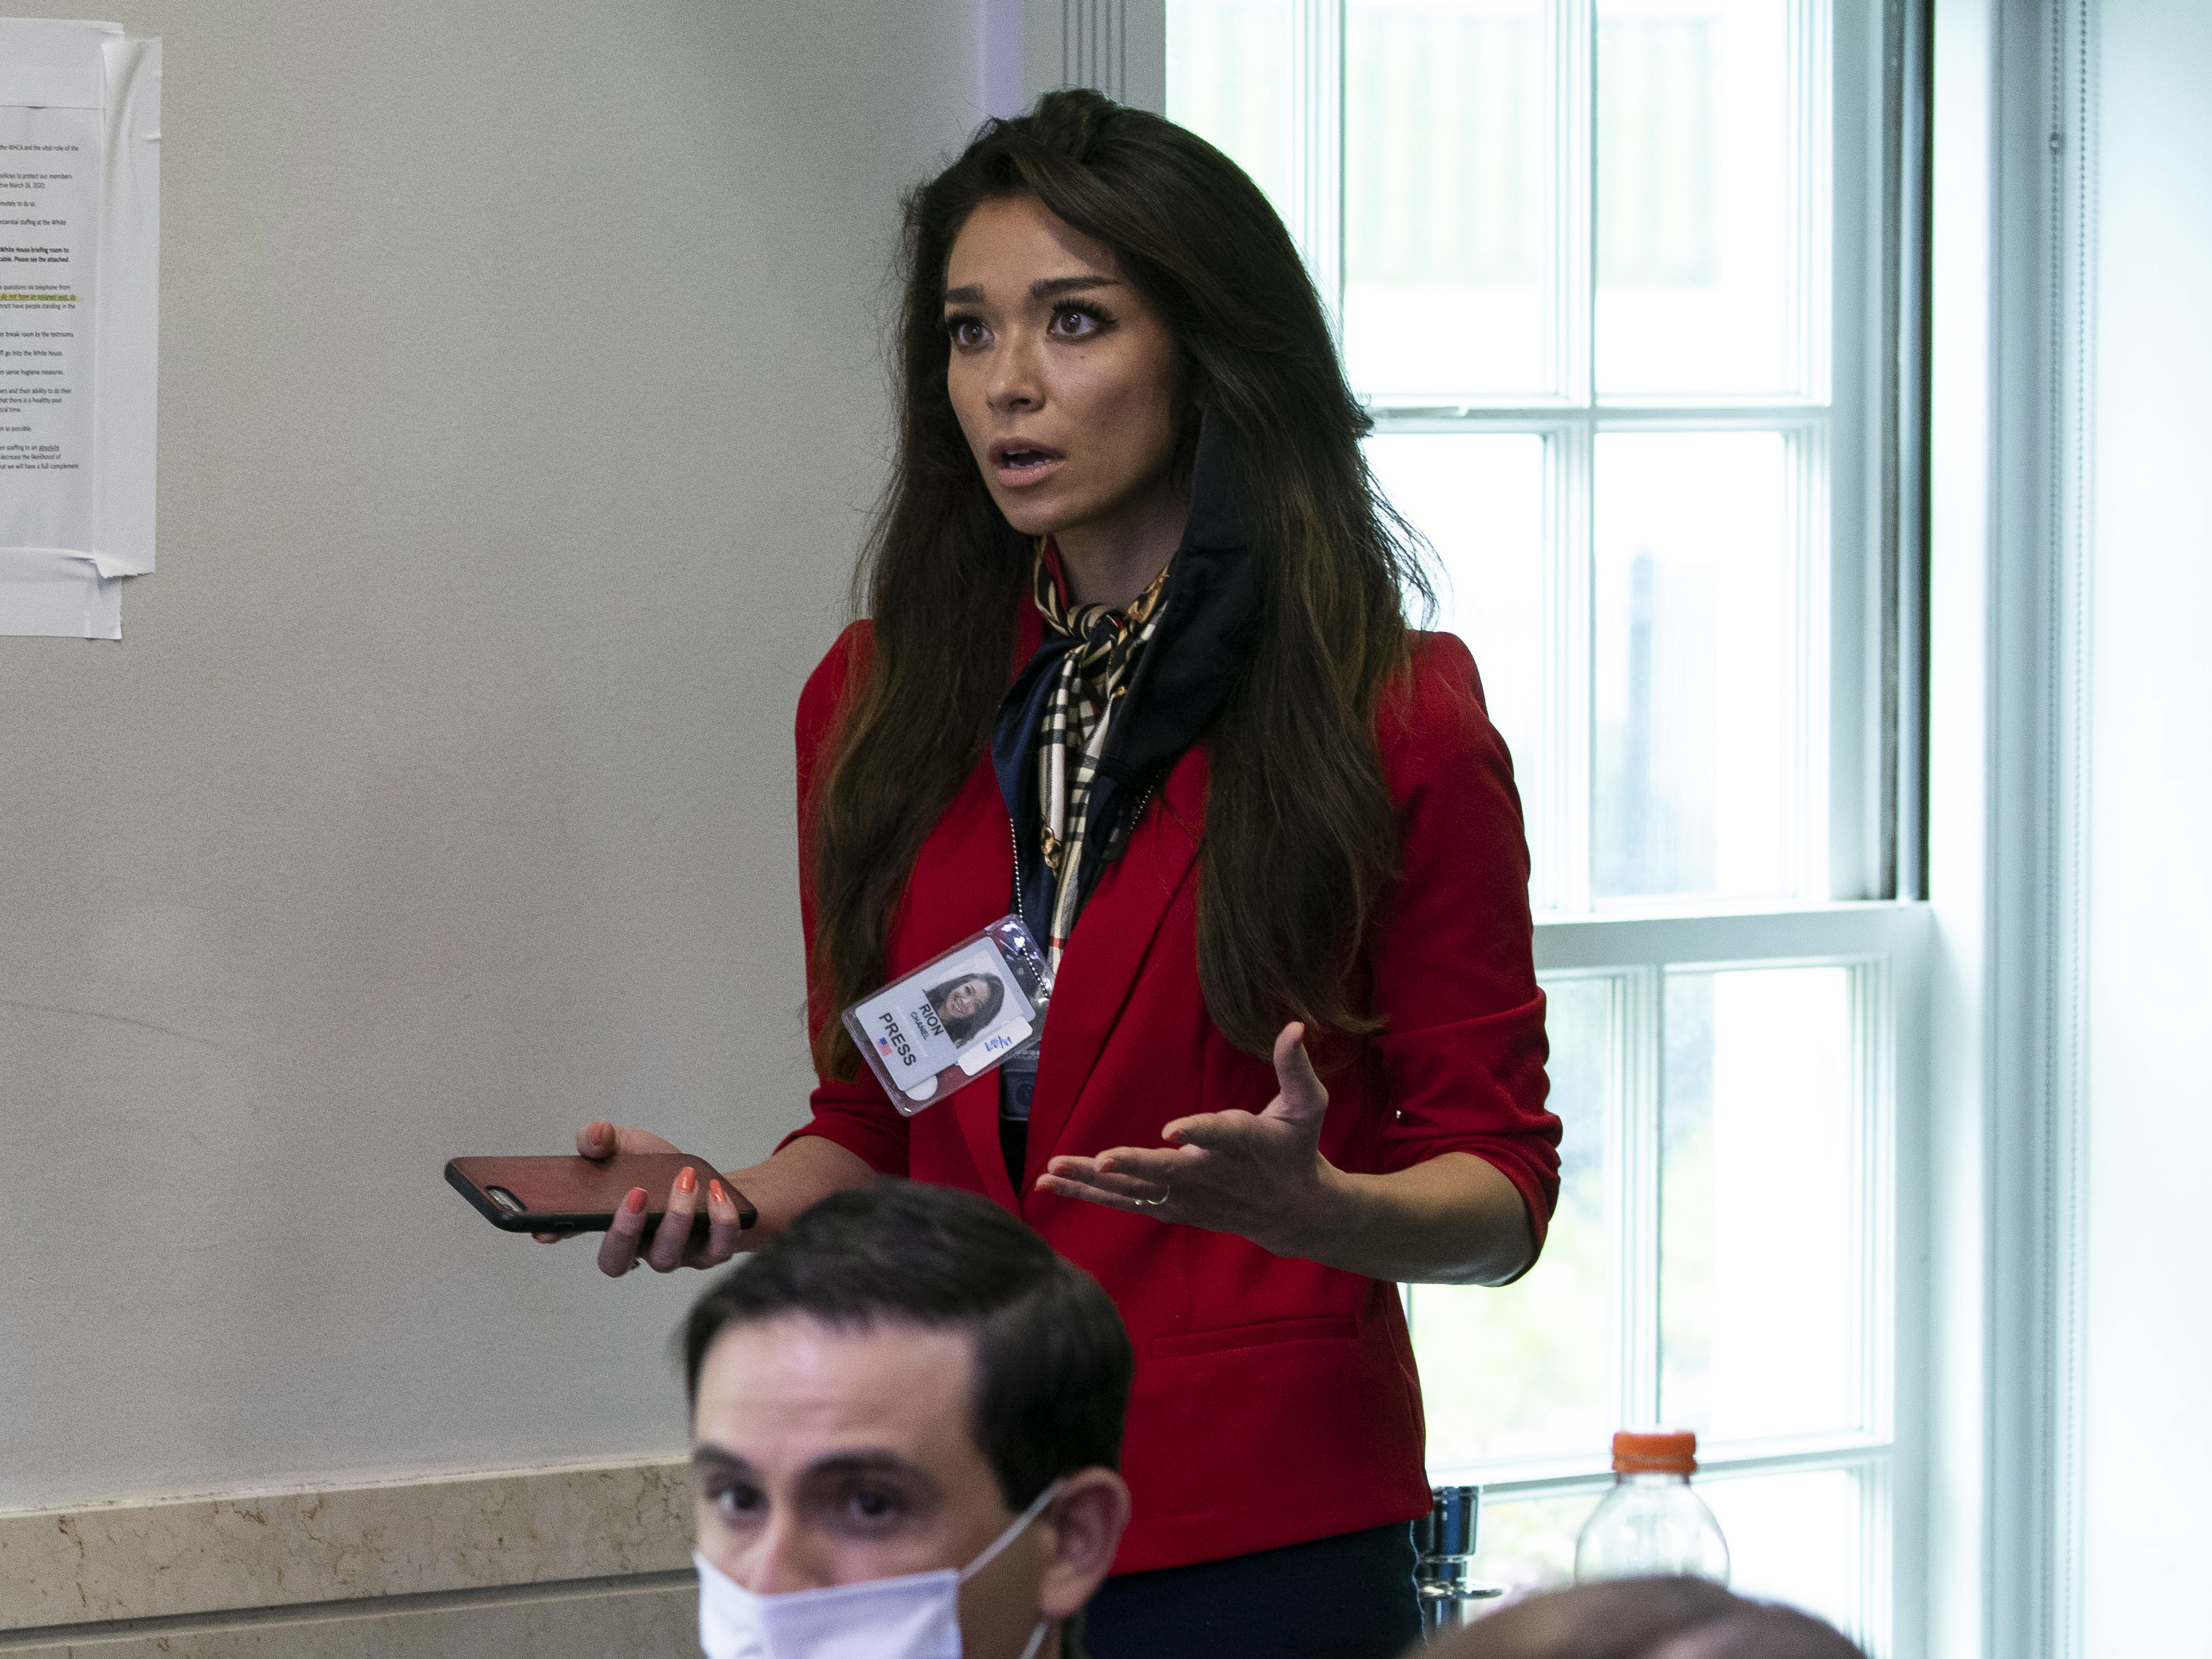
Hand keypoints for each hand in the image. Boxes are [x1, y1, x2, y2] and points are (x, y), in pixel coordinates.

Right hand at [534, 1120, 750, 1276]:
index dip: (561, 1237)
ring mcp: (677, 1255)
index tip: (545, 1230)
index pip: (570, 1237)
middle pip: (619, 1262)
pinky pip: (717, 1247)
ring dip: (676, 1217)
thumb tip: (591, 1137)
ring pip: (667, 1256)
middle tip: (635, 1193)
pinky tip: (715, 1190)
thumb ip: (601, 1140)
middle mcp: (640, 1251)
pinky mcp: (713, 1250)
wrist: (707, 1180)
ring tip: (685, 1178)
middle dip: (623, 1231)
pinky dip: (719, 1220)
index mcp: (613, 1230)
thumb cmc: (658, 1169)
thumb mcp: (627, 1146)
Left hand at [1035, 1023, 1336, 1256]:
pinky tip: (1052, 1183)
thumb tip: (1294, 1027)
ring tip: (1053, 1171)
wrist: (1294, 1212)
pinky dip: (1089, 1194)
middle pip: (1168, 1172)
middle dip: (1134, 1166)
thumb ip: (1295, 1068)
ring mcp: (1188, 1197)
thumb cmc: (1295, 1149)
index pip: (1220, 1135)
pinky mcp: (1171, 1208)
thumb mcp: (1308, 1106)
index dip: (1198, 1131)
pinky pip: (1125, 1201)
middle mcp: (1211, 1173)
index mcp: (1244, 1143)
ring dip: (1093, 1183)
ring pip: (1136, 1191)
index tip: (1172, 1131)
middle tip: (1103, 1161)